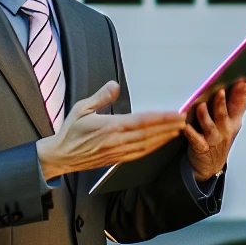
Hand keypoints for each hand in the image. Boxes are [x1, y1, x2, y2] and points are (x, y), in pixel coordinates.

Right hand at [36, 81, 185, 179]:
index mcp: (109, 127)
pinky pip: (139, 153)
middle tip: (184, 120)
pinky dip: (153, 148)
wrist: (61, 156)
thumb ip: (100, 97)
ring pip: (147, 145)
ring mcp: (118, 151)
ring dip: (164, 138)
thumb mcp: (81, 108)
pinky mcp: (117, 159)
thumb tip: (114, 84)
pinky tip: (162, 142)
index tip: (174, 114)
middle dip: (168, 127)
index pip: (141, 121)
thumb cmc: (70, 132)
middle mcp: (116, 141)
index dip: (161, 118)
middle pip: (149, 134)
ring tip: (178, 130)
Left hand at [184, 79, 245, 181]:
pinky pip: (195, 139)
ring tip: (201, 106)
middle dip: (222, 103)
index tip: (242, 82)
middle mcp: (225, 130)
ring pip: (209, 126)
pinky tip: (186, 126)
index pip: (239, 106)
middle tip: (220, 91)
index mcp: (233, 123)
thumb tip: (244, 84)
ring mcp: (213, 139)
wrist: (210, 166)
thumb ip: (237, 104)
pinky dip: (190, 133)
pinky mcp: (200, 147)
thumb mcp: (232, 123)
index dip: (241, 95)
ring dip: (205, 116)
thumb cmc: (219, 140)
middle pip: (223, 114)